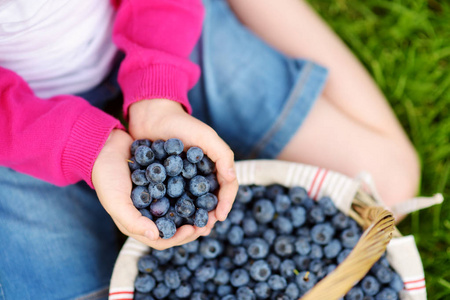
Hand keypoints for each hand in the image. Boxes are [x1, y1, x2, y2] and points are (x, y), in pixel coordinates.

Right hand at [92, 129, 201, 249]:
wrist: (105, 146)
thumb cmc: (106, 176)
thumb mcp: (116, 201)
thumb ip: (133, 221)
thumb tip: (156, 236)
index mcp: (138, 222)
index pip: (163, 239)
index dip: (180, 238)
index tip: (194, 229)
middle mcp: (150, 213)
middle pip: (176, 227)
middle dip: (193, 226)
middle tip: (211, 221)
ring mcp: (157, 197)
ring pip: (181, 210)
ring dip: (196, 211)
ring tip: (211, 207)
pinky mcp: (163, 182)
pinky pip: (180, 190)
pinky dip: (192, 192)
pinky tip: (203, 187)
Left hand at [128, 99, 238, 241]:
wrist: (151, 115)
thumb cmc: (181, 124)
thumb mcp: (207, 136)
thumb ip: (223, 156)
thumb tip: (233, 179)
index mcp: (214, 165)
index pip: (226, 188)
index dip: (225, 203)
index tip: (219, 217)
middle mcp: (200, 174)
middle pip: (209, 200)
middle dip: (209, 216)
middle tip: (204, 229)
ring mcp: (182, 179)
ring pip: (192, 203)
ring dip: (193, 217)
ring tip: (190, 229)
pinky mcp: (165, 181)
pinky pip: (172, 199)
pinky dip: (173, 211)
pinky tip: (170, 220)